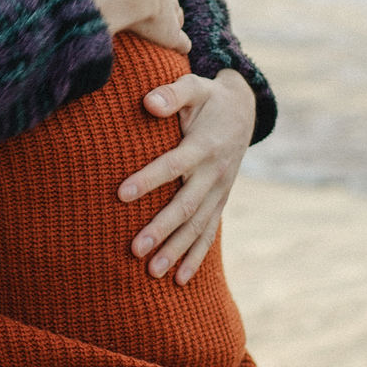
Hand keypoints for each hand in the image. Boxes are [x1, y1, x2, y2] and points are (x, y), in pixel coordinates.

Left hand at [118, 68, 253, 283]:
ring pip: (197, 226)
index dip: (148, 179)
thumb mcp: (194, 86)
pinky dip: (196, 256)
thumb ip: (171, 93)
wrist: (245, 108)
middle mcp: (214, 172)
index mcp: (203, 145)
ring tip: (152, 272)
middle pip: (186, 205)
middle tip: (135, 249)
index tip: (121, 194)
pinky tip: (180, 279)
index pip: (173, 165)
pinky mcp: (221, 200)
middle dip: (161, 229)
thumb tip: (148, 103)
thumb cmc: (209, 96)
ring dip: (176, 250)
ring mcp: (220, 190)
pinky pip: (209, 232)